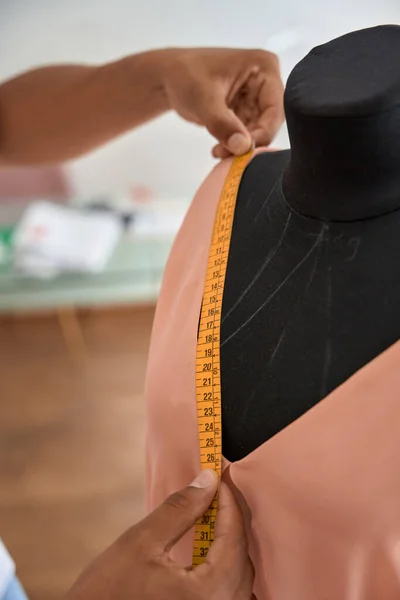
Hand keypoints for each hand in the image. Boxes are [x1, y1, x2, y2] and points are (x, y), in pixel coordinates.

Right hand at [65, 470, 254, 599]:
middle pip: (242, 557)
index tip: (218, 479)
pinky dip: (226, 569)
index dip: (228, 502)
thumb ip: (179, 509)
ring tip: (212, 518)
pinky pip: (230, 594)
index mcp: (208, 591)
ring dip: (230, 545)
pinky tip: (209, 553)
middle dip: (231, 521)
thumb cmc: (108, 591)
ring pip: (240, 578)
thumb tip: (208, 480)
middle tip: (215, 494)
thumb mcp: (141, 542)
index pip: (233, 537)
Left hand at [164, 47, 283, 157]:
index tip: (244, 148)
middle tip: (228, 153)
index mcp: (264, 67)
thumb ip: (224, 124)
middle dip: (250, 141)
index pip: (276, 107)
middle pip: (270, 122)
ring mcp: (256, 98)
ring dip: (241, 146)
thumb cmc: (185, 76)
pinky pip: (248, 134)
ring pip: (259, 131)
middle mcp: (266, 82)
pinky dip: (236, 145)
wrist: (167, 77)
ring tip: (219, 151)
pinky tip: (220, 148)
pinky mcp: (246, 111)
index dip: (264, 131)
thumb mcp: (204, 99)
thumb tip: (243, 147)